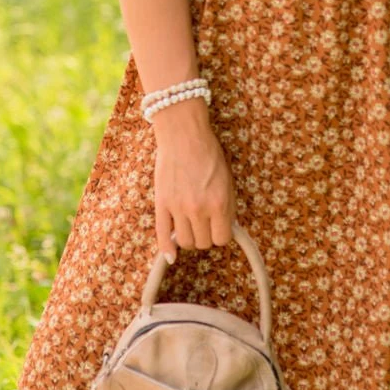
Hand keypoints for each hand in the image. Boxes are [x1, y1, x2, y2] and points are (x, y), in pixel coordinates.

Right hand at [152, 103, 236, 262]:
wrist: (183, 134)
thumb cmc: (208, 154)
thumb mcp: (227, 180)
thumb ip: (227, 207)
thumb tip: (226, 229)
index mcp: (219, 203)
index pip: (222, 239)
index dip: (221, 234)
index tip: (218, 227)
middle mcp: (198, 209)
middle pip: (203, 243)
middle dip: (205, 235)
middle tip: (204, 223)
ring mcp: (178, 208)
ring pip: (185, 242)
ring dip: (189, 238)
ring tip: (189, 226)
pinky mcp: (161, 203)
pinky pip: (162, 234)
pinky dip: (166, 249)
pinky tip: (170, 255)